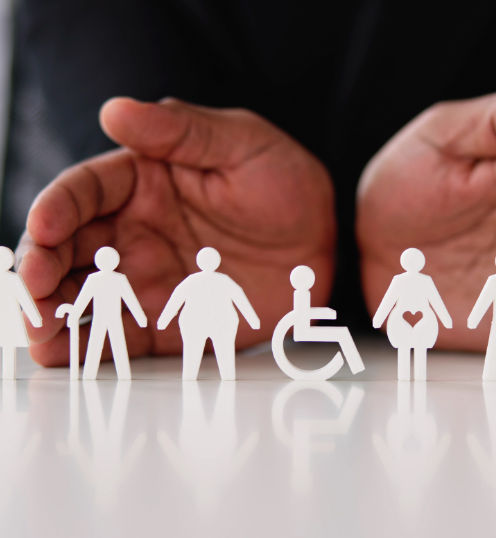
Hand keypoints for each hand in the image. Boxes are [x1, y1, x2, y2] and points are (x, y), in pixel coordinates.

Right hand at [19, 98, 335, 365]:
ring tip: (39, 332)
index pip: (84, 191)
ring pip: (86, 297)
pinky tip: (69, 357)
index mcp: (142, 181)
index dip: (57, 207)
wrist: (328, 240)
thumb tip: (115, 110)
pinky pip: (126, 337)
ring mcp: (150, 279)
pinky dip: (94, 348)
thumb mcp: (241, 142)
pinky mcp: (172, 322)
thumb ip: (181, 131)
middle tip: (32, 289)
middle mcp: (134, 232)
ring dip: (54, 315)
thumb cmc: (285, 181)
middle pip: (69, 249)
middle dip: (41, 269)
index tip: (45, 225)